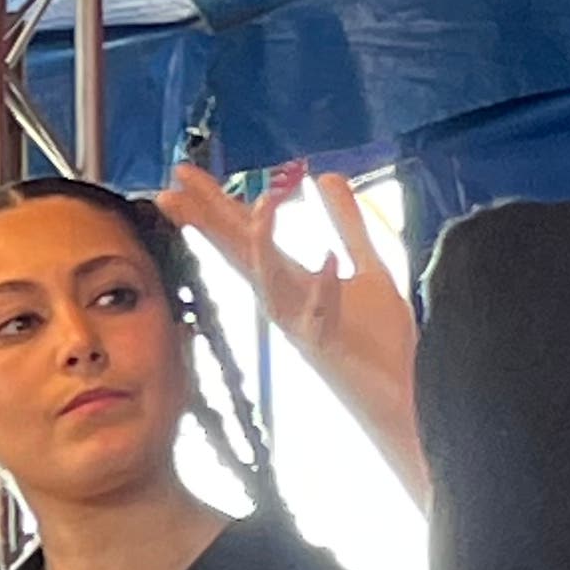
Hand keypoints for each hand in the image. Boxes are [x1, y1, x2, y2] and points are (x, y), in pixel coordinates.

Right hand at [158, 159, 420, 429]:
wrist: (399, 396)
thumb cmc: (378, 340)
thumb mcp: (368, 266)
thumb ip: (347, 222)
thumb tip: (327, 175)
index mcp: (293, 280)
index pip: (245, 233)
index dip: (215, 202)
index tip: (182, 173)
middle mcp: (286, 302)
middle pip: (240, 254)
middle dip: (207, 222)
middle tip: (169, 191)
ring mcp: (304, 326)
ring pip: (272, 285)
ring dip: (265, 248)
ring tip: (261, 206)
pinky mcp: (330, 348)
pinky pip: (322, 317)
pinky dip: (324, 290)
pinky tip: (328, 259)